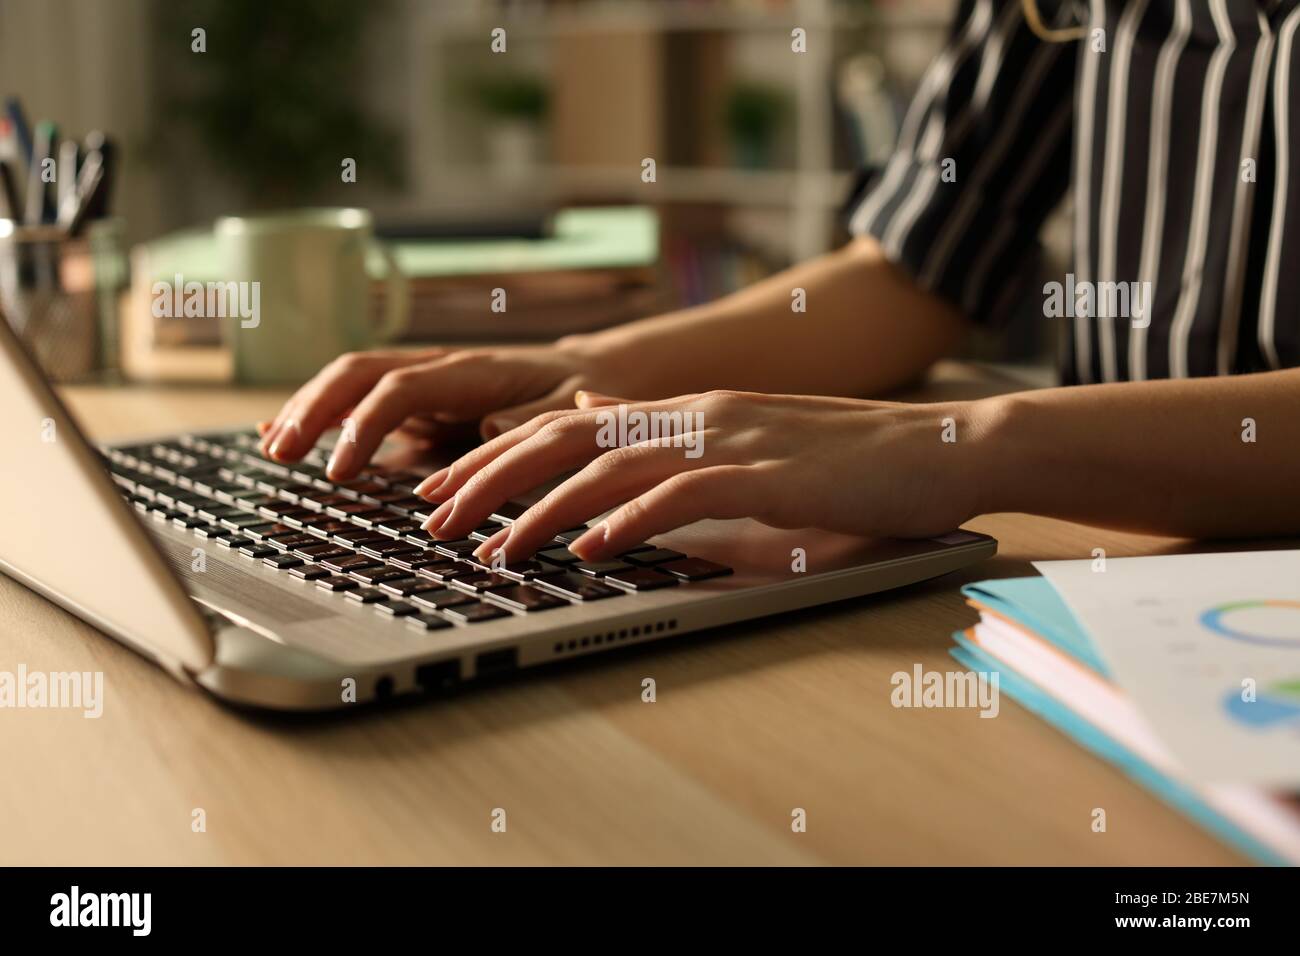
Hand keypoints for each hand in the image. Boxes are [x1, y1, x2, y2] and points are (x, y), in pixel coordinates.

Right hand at [256, 340, 629, 479]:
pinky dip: (323, 417)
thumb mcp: (568, 408)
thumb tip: (491, 430)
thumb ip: (531, 419)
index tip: (340, 471)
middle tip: (281, 454)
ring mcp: (424, 383)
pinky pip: (362, 403)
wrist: (587, 372)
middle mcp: (437, 369)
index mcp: (470, 371)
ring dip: (309, 410)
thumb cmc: (576, 393)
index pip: (399, 389)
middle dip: (315, 409)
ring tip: (272, 448)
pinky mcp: (419, 403)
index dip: (363, 426)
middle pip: (359, 375)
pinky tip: (285, 435)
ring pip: (352, 384)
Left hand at [412, 389, 995, 562]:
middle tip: (434, 520)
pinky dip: (632, 519)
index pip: (569, 425)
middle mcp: (697, 416)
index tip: (443, 488)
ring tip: (494, 548)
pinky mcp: (774, 475)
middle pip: (568, 439)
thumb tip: (604, 451)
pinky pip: (686, 494)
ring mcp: (734, 440)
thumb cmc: (853, 460)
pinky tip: (592, 549)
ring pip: (613, 465)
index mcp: (687, 412)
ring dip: (544, 509)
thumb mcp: (750, 449)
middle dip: (491, 479)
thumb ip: (678, 450)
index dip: (497, 455)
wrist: (948, 445)